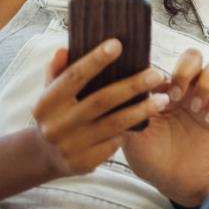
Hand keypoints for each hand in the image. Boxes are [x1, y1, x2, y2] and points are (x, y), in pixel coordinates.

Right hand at [31, 40, 170, 178]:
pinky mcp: (84, 163)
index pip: (73, 77)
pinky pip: (114, 143)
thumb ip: (58, 71)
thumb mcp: (50, 92)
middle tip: (157, 74)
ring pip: (114, 124)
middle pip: (101, 100)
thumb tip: (64, 50)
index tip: (117, 44)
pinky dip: (130, 130)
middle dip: (132, 86)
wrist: (45, 156)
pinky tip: (146, 120)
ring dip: (142, 110)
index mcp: (46, 103)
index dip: (95, 60)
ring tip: (164, 98)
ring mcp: (70, 146)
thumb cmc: (56, 113)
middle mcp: (56, 125)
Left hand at [124, 47, 208, 206]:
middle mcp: (185, 91)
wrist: (173, 182)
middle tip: (177, 95)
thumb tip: (123, 91)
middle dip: (186, 70)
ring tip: (194, 108)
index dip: (161, 73)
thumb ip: (128, 113)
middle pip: (194, 56)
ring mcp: (205, 101)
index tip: (156, 91)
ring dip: (205, 85)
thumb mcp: (131, 137)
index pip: (166, 63)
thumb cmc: (151, 159)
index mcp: (162, 91)